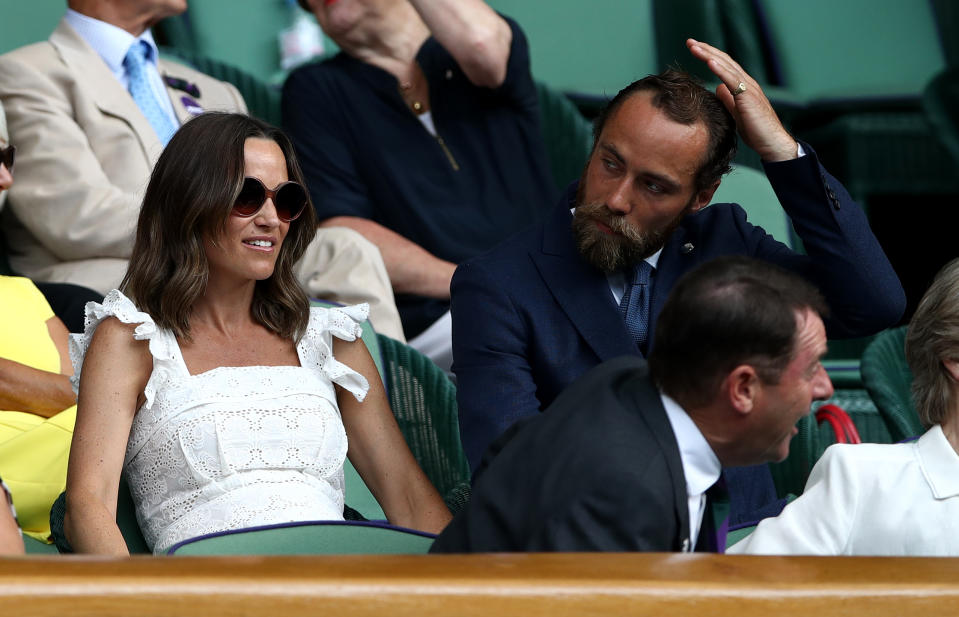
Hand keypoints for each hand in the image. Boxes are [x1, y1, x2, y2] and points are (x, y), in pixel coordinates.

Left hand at [686, 38, 797, 161]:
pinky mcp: (749, 97)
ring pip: (727, 66)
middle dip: (706, 50)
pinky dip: (721, 70)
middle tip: (690, 42)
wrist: (772, 142)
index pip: (724, 65)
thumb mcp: (736, 112)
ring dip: (709, 55)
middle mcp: (747, 82)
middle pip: (724, 60)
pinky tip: (710, 62)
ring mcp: (749, 88)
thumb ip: (728, 99)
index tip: (694, 49)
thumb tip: (717, 88)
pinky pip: (733, 80)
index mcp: (743, 86)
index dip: (709, 55)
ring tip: (695, 47)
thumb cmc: (756, 130)